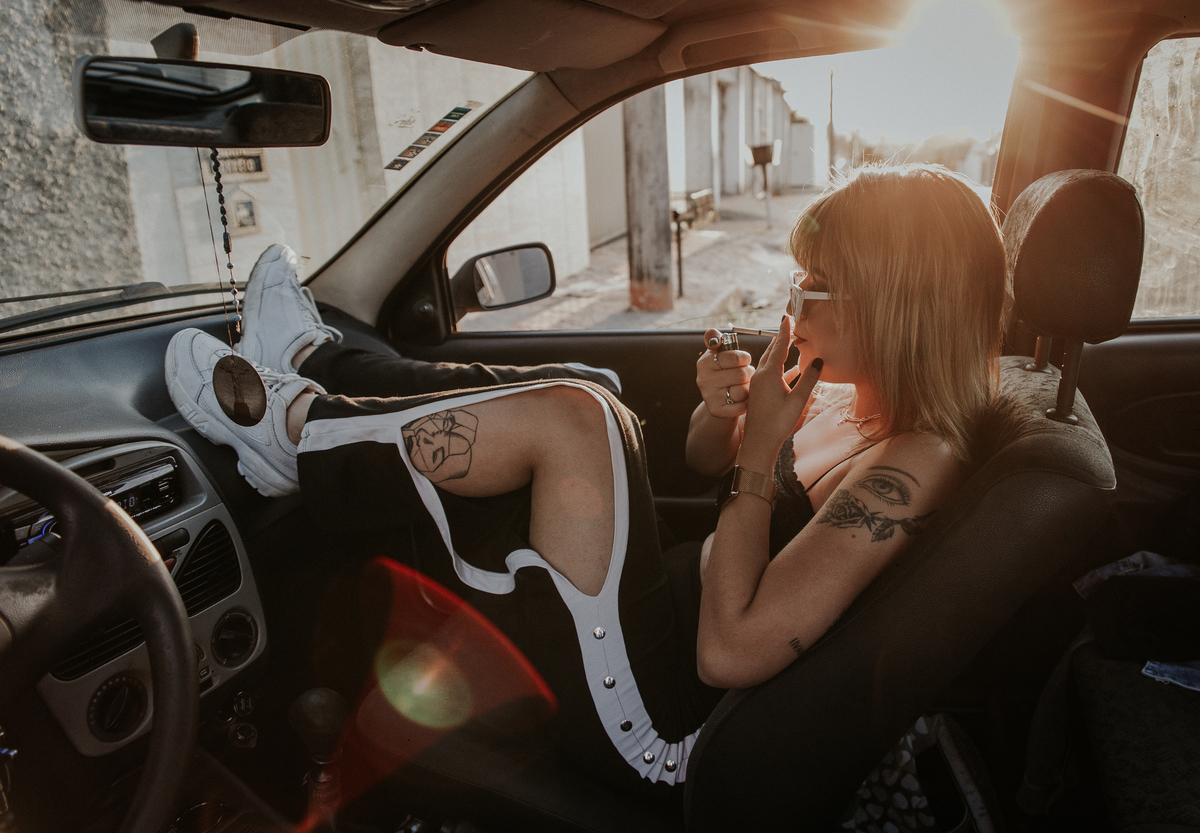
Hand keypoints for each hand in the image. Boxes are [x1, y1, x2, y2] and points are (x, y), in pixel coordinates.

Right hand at [696, 328, 752, 417]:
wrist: (718, 400)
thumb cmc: (723, 371)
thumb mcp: (717, 353)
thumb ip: (715, 339)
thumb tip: (713, 333)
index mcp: (704, 362)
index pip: (735, 357)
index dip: (744, 359)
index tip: (743, 360)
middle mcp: (703, 379)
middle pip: (741, 374)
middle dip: (748, 374)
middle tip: (745, 375)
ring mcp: (709, 396)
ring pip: (742, 390)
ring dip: (747, 388)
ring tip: (743, 386)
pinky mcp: (716, 411)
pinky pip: (741, 406)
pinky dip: (745, 403)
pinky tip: (742, 400)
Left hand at [738, 316, 822, 466]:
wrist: (759, 442)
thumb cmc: (778, 423)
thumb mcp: (797, 400)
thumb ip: (809, 379)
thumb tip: (819, 360)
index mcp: (769, 374)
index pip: (779, 346)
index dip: (786, 331)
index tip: (789, 316)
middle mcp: (760, 375)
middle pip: (772, 350)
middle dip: (781, 336)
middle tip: (789, 322)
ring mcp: (758, 384)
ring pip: (770, 361)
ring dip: (779, 349)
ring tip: (789, 340)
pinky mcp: (759, 392)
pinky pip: (771, 373)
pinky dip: (781, 366)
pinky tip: (793, 367)